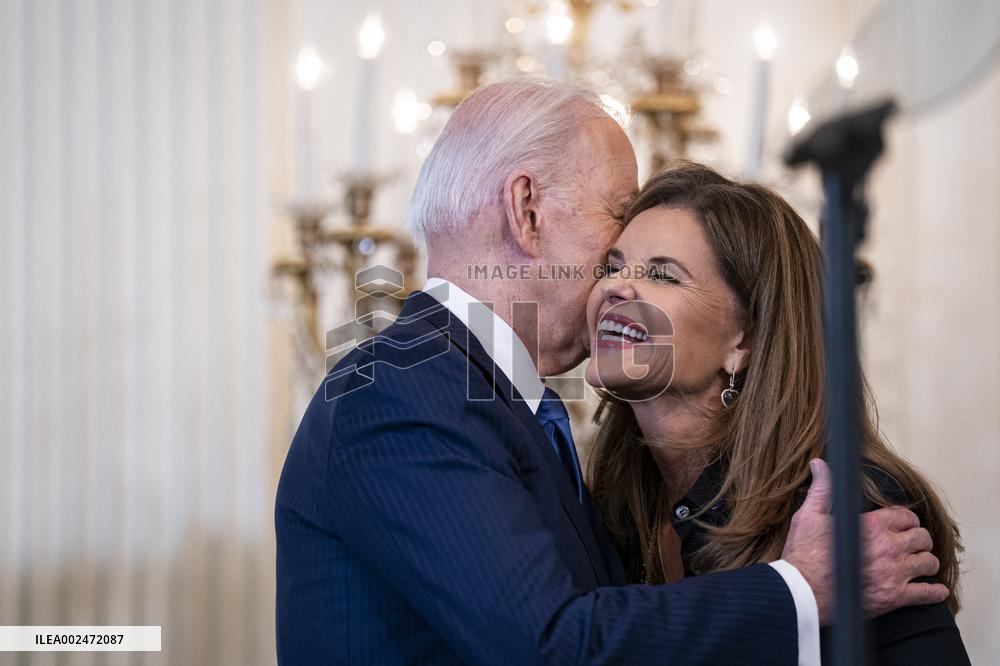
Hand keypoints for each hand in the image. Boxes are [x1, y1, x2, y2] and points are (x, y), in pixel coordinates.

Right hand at [781, 459, 948, 625]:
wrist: (803, 592)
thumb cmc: (804, 555)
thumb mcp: (808, 515)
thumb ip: (822, 489)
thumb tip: (820, 465)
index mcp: (871, 525)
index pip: (905, 516)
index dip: (906, 519)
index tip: (904, 524)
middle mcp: (888, 547)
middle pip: (922, 538)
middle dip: (919, 539)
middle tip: (914, 544)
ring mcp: (894, 573)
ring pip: (929, 563)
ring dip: (926, 562)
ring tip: (921, 564)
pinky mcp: (895, 597)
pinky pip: (927, 594)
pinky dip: (935, 592)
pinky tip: (935, 590)